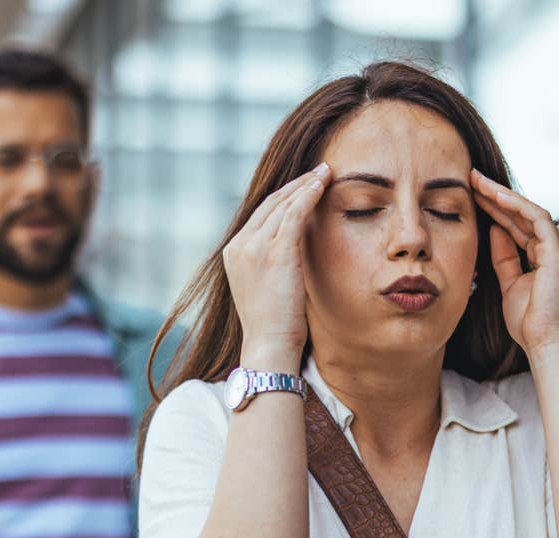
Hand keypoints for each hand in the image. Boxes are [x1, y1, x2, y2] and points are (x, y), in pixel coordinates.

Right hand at [224, 163, 328, 369]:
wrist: (269, 345)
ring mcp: (254, 246)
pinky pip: (293, 213)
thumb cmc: (274, 325)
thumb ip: (272, 265)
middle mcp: (239, 245)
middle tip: (317, 171)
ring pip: (282, 203)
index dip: (283, 198)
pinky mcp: (275, 251)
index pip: (260, 215)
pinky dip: (308, 194)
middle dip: (295, 185)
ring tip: (325, 172)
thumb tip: (292, 256)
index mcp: (234, 252)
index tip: (302, 187)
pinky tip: (322, 184)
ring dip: (305, 184)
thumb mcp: (266, 288)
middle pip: (269, 203)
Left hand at [470, 169, 558, 358]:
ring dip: (502, 195)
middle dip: (496, 196)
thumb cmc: (530, 323)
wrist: (547, 345)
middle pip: (524, 215)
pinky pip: (537, 219)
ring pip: (529, 212)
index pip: (520, 226)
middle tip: (471, 178)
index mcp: (549, 258)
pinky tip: (495, 196)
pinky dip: (516, 206)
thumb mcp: (511, 283)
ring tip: (477, 181)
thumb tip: (494, 228)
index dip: (496, 209)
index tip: (472, 196)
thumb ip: (504, 256)